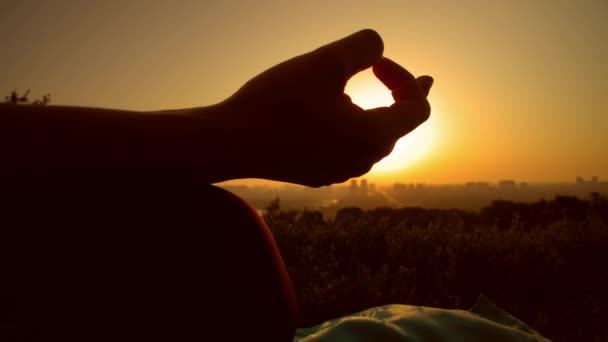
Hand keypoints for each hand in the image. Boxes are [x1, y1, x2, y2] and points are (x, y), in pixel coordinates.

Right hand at [223, 29, 432, 186]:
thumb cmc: (277, 102)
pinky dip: (351, 131)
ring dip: (374, 116)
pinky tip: (334, 121)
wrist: (230, 143)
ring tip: (364, 100)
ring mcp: (338, 172)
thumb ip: (364, 46)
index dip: (406, 80)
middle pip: (398, 129)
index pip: (418, 109)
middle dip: (400, 98)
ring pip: (372, 143)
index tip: (376, 64)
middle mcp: (361, 161)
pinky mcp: (316, 175)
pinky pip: (347, 152)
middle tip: (405, 78)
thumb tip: (378, 47)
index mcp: (373, 137)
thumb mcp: (324, 62)